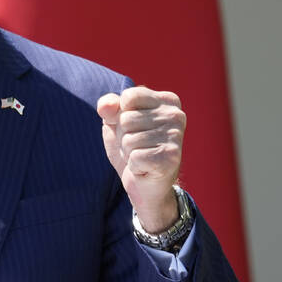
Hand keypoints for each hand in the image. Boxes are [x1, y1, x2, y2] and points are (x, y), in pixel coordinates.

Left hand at [97, 86, 185, 231]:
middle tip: (138, 147)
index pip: (129, 97)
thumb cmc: (132, 148)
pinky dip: (134, 165)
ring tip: (141, 156)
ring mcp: (175, 136)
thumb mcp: (115, 121)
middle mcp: (176, 115)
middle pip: (126, 119)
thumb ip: (108, 106)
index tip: (134, 128)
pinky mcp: (170, 158)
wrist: (144, 184)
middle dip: (123, 136)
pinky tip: (145, 167)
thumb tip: (105, 107)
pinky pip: (135, 156)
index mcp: (167, 101)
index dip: (120, 116)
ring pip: (129, 139)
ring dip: (128, 152)